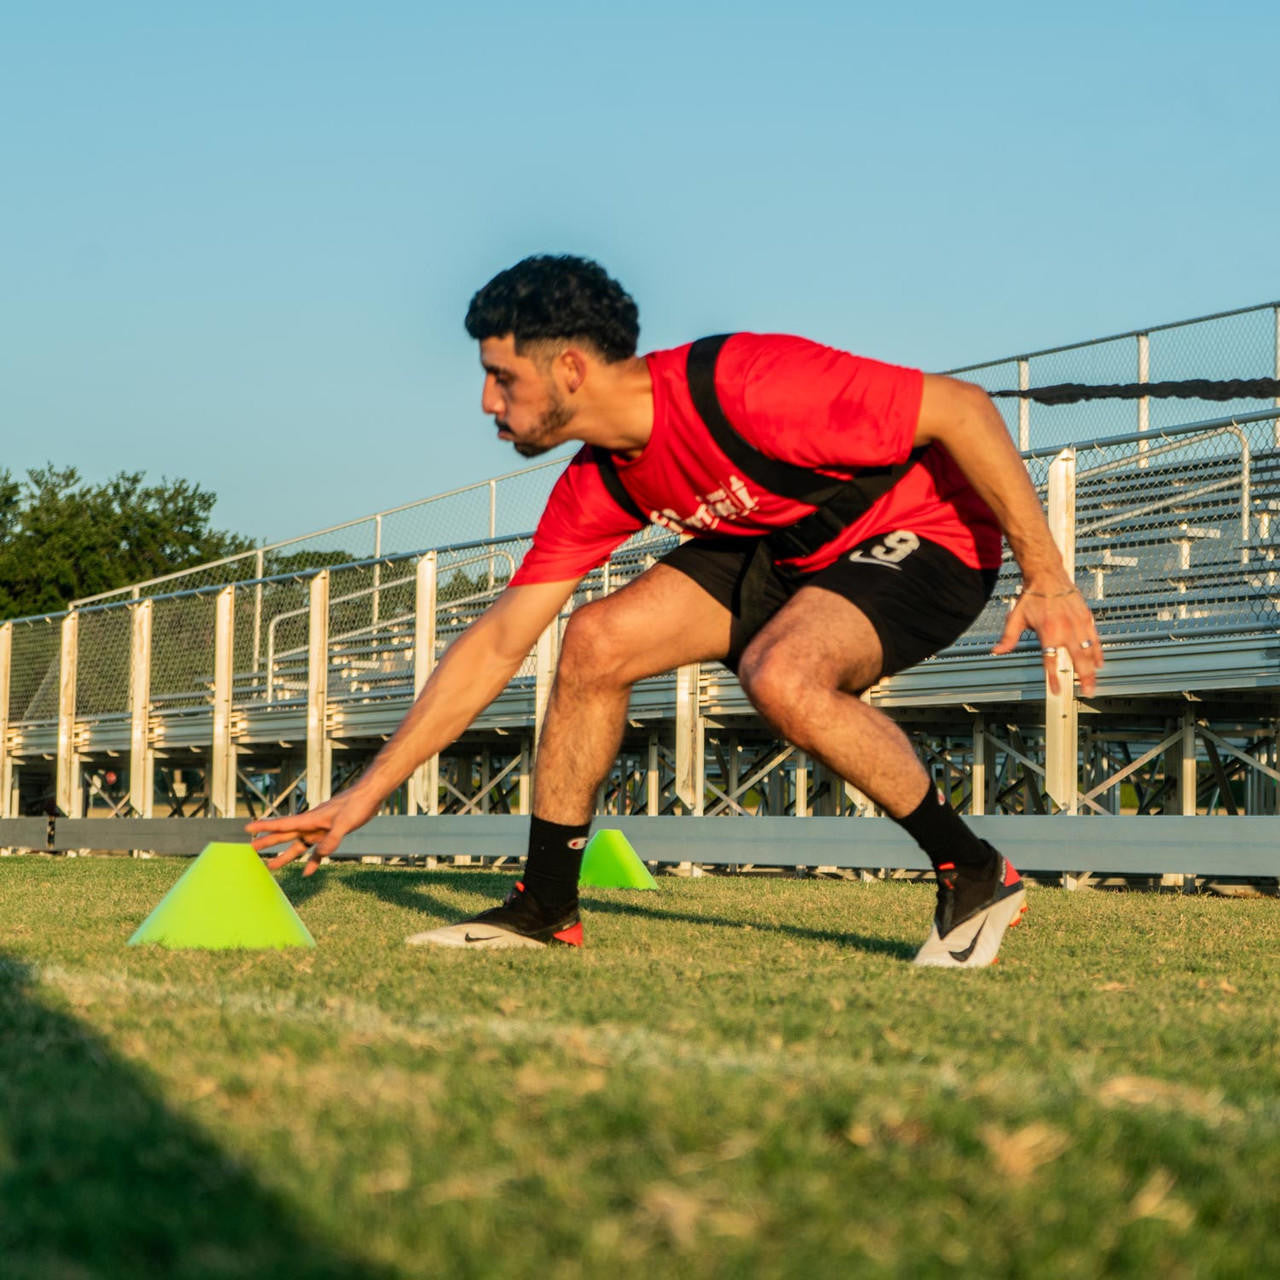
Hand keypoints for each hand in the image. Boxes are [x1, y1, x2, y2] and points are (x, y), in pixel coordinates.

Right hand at [245, 788, 378, 876]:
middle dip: (268, 842)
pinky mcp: (330, 834)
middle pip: (285, 835)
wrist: (369, 796)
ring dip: (286, 855)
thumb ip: (332, 839)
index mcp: (310, 820)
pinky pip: (318, 851)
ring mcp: (320, 830)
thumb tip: (319, 854)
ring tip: (271, 865)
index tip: (248, 829)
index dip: (264, 827)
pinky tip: (307, 872)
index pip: (282, 824)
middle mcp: (311, 825)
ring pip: (298, 845)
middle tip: (251, 849)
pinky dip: (312, 861)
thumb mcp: (345, 823)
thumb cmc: (356, 805)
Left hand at [992, 585, 1103, 696]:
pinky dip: (1097, 652)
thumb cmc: (1032, 597)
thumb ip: (1008, 638)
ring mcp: (1078, 624)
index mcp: (1048, 632)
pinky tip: (1099, 663)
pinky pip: (1095, 639)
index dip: (1053, 677)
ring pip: (1089, 651)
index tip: (1056, 690)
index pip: (1051, 660)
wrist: (1048, 577)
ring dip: (1092, 669)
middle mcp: (1066, 630)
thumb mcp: (1016, 618)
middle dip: (1083, 677)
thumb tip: (997, 651)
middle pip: (1078, 659)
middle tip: (1087, 692)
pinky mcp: (1086, 618)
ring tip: (1093, 682)